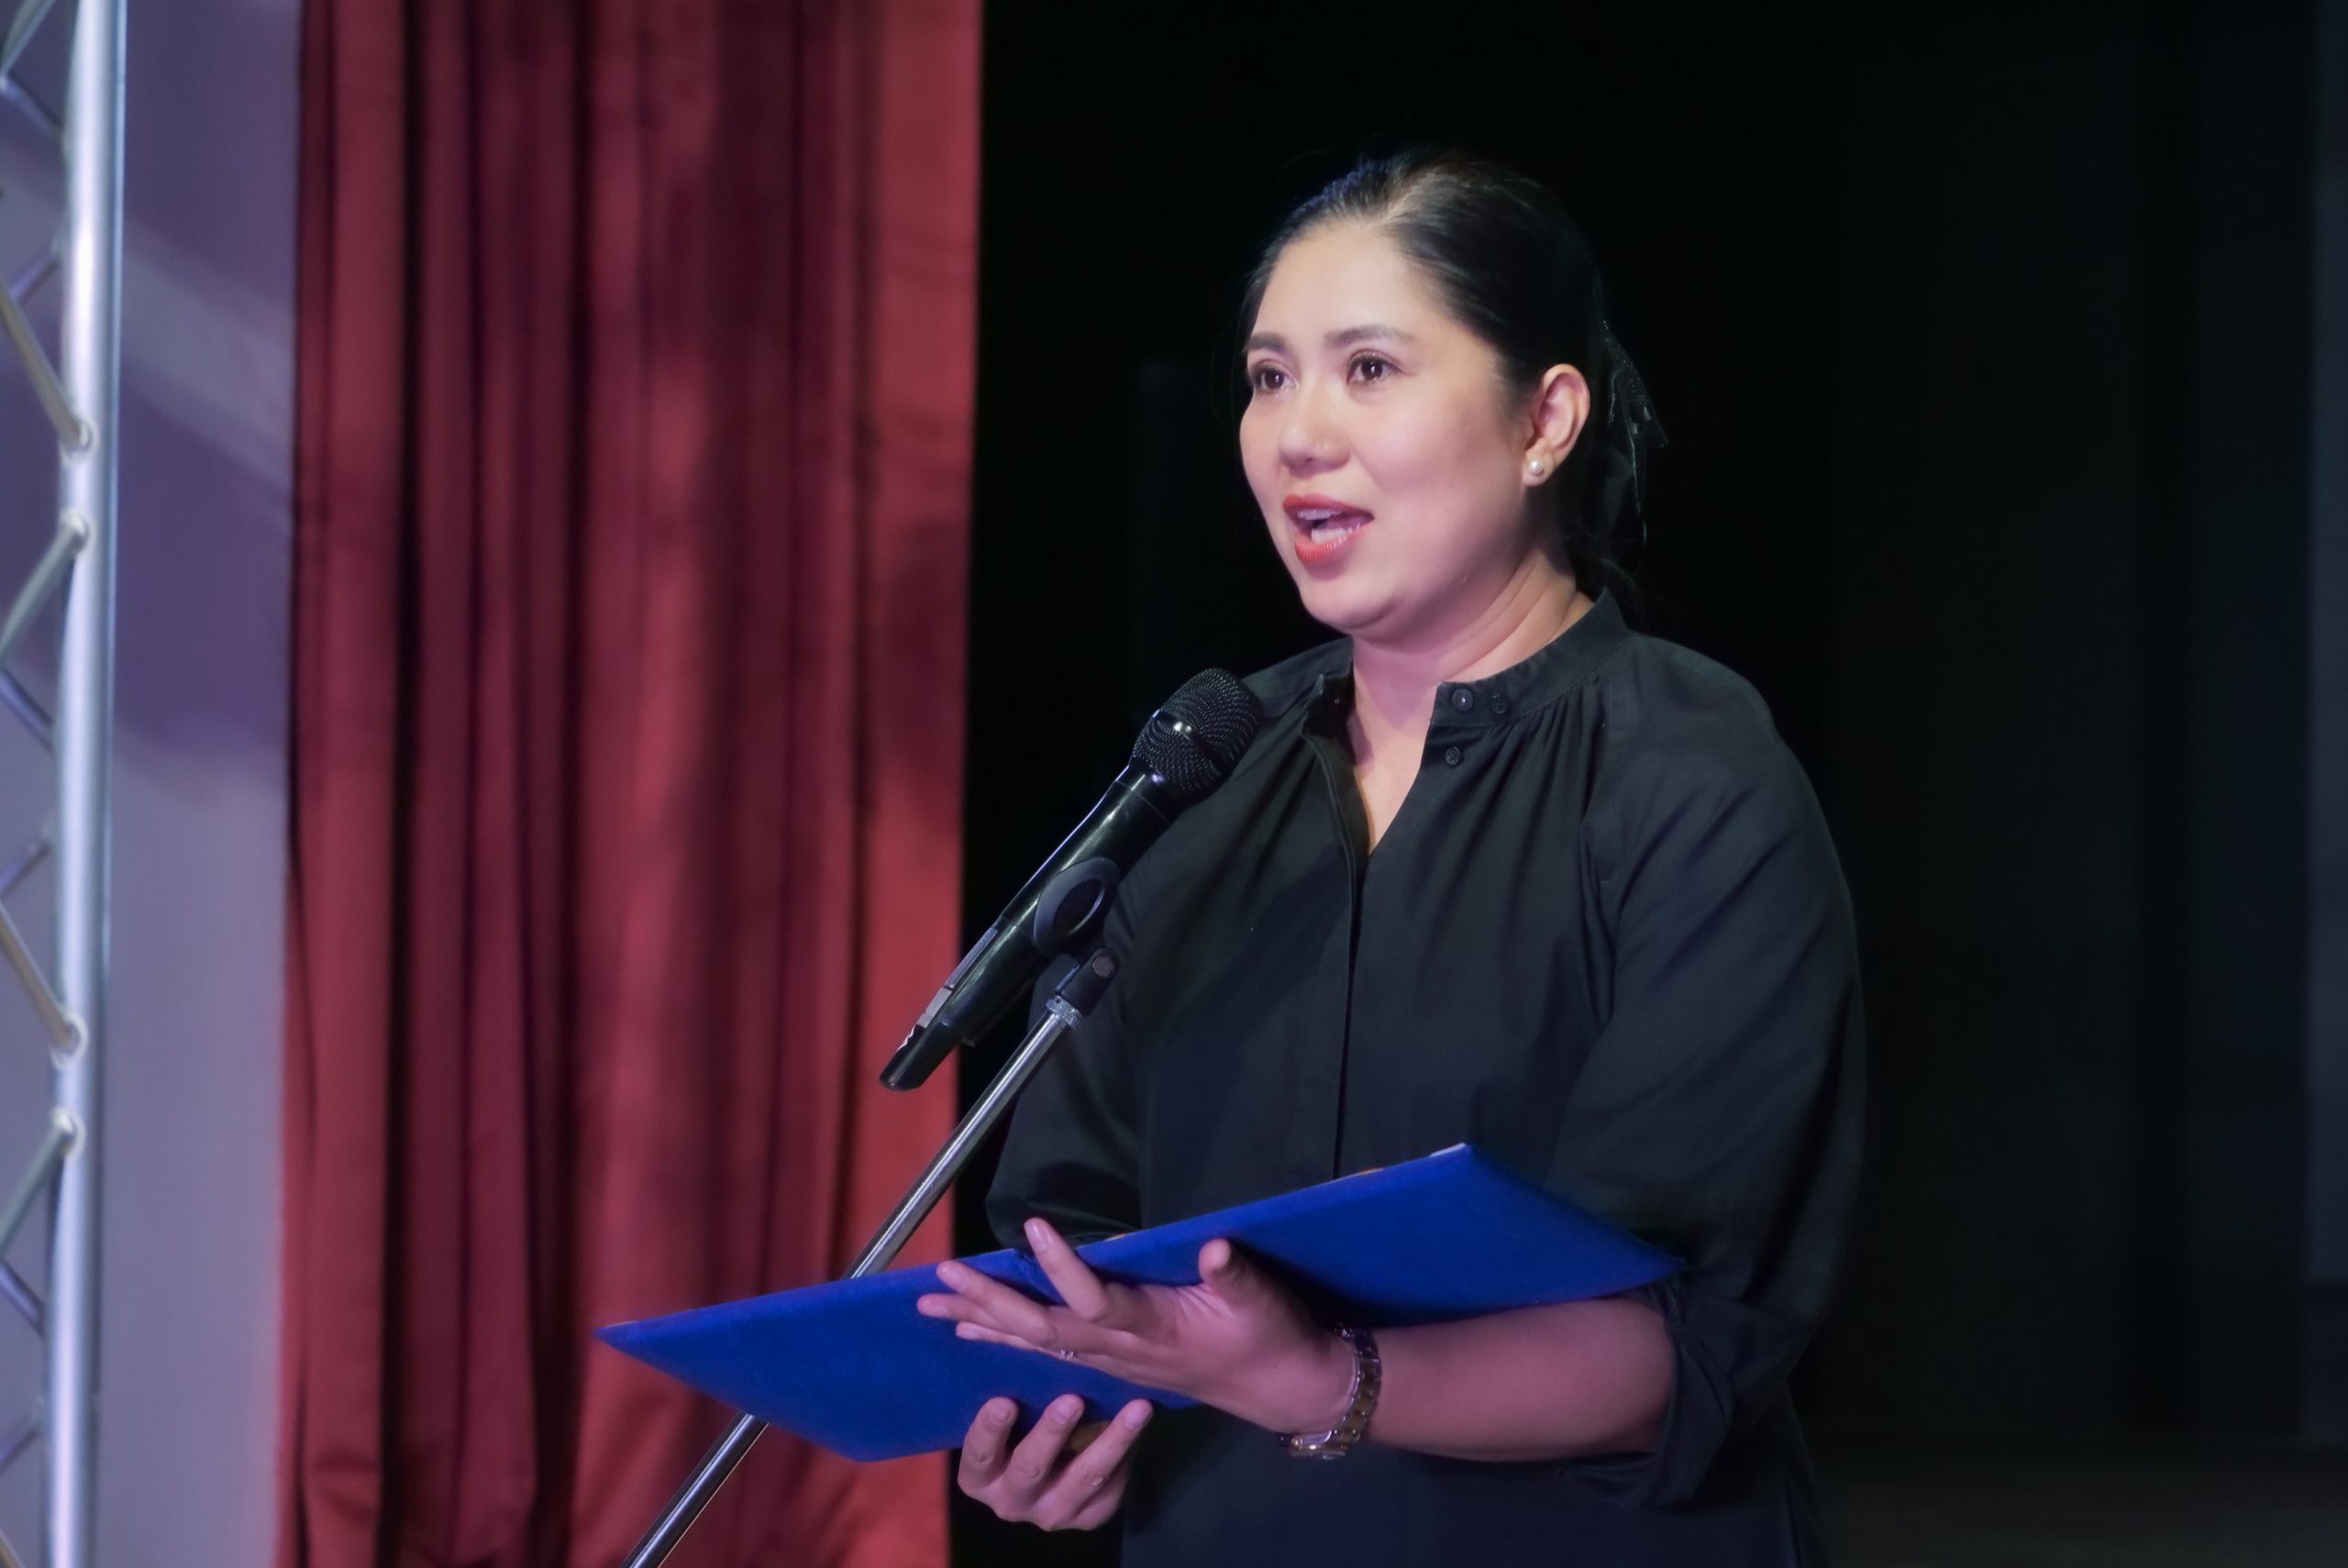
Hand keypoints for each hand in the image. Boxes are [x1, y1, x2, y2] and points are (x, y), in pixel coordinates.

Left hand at [917, 1216, 1355, 1434]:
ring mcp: (1112, 1359)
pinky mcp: (1112, 1359)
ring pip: (1036, 1342)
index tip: (1032, 1227)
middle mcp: (1120, 1349)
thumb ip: (1234, 1277)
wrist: (1279, 1387)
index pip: (1097, 1300)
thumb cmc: (1269, 1337)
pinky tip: (973, 1328)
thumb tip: (1214, 1248)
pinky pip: (1047, 1350)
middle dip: (992, 1302)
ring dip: (983, 1321)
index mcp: (1152, 1327)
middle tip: (944, 1276)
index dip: (1063, 1268)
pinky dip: (1006, 1336)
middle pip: (1044, 1329)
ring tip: (932, 1304)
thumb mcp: (1262, 1302)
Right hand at [956, 1393, 1151, 1530]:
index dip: (989, 1431)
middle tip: (1072, 1399)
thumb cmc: (1021, 1420)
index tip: (1004, 1400)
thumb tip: (1001, 1328)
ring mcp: (1051, 1514)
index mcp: (979, 1477)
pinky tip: (1142, 1420)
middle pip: (1029, 1470)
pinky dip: (1128, 1451)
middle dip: (1051, 1434)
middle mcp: (1010, 1501)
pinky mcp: (1088, 1517)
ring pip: (1083, 1478)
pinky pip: (1110, 1487)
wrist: (1057, 1459)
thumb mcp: (1011, 1409)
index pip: (979, 1456)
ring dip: (1111, 1441)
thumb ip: (1008, 1386)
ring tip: (1135, 1408)